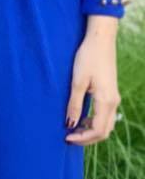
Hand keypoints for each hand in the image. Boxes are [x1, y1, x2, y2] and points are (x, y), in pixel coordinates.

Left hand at [65, 19, 120, 144]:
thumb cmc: (87, 58)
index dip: (82, 138)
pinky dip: (94, 122)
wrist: (100, 40)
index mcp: (106, 101)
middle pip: (104, 131)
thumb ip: (74, 105)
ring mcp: (114, 98)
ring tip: (72, 129)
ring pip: (106, 124)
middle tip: (69, 138)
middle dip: (87, 138)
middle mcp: (113, 102)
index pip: (97, 131)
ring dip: (91, 130)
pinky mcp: (110, 93)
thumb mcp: (77, 82)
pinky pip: (105, 115)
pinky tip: (80, 118)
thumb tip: (70, 124)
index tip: (66, 138)